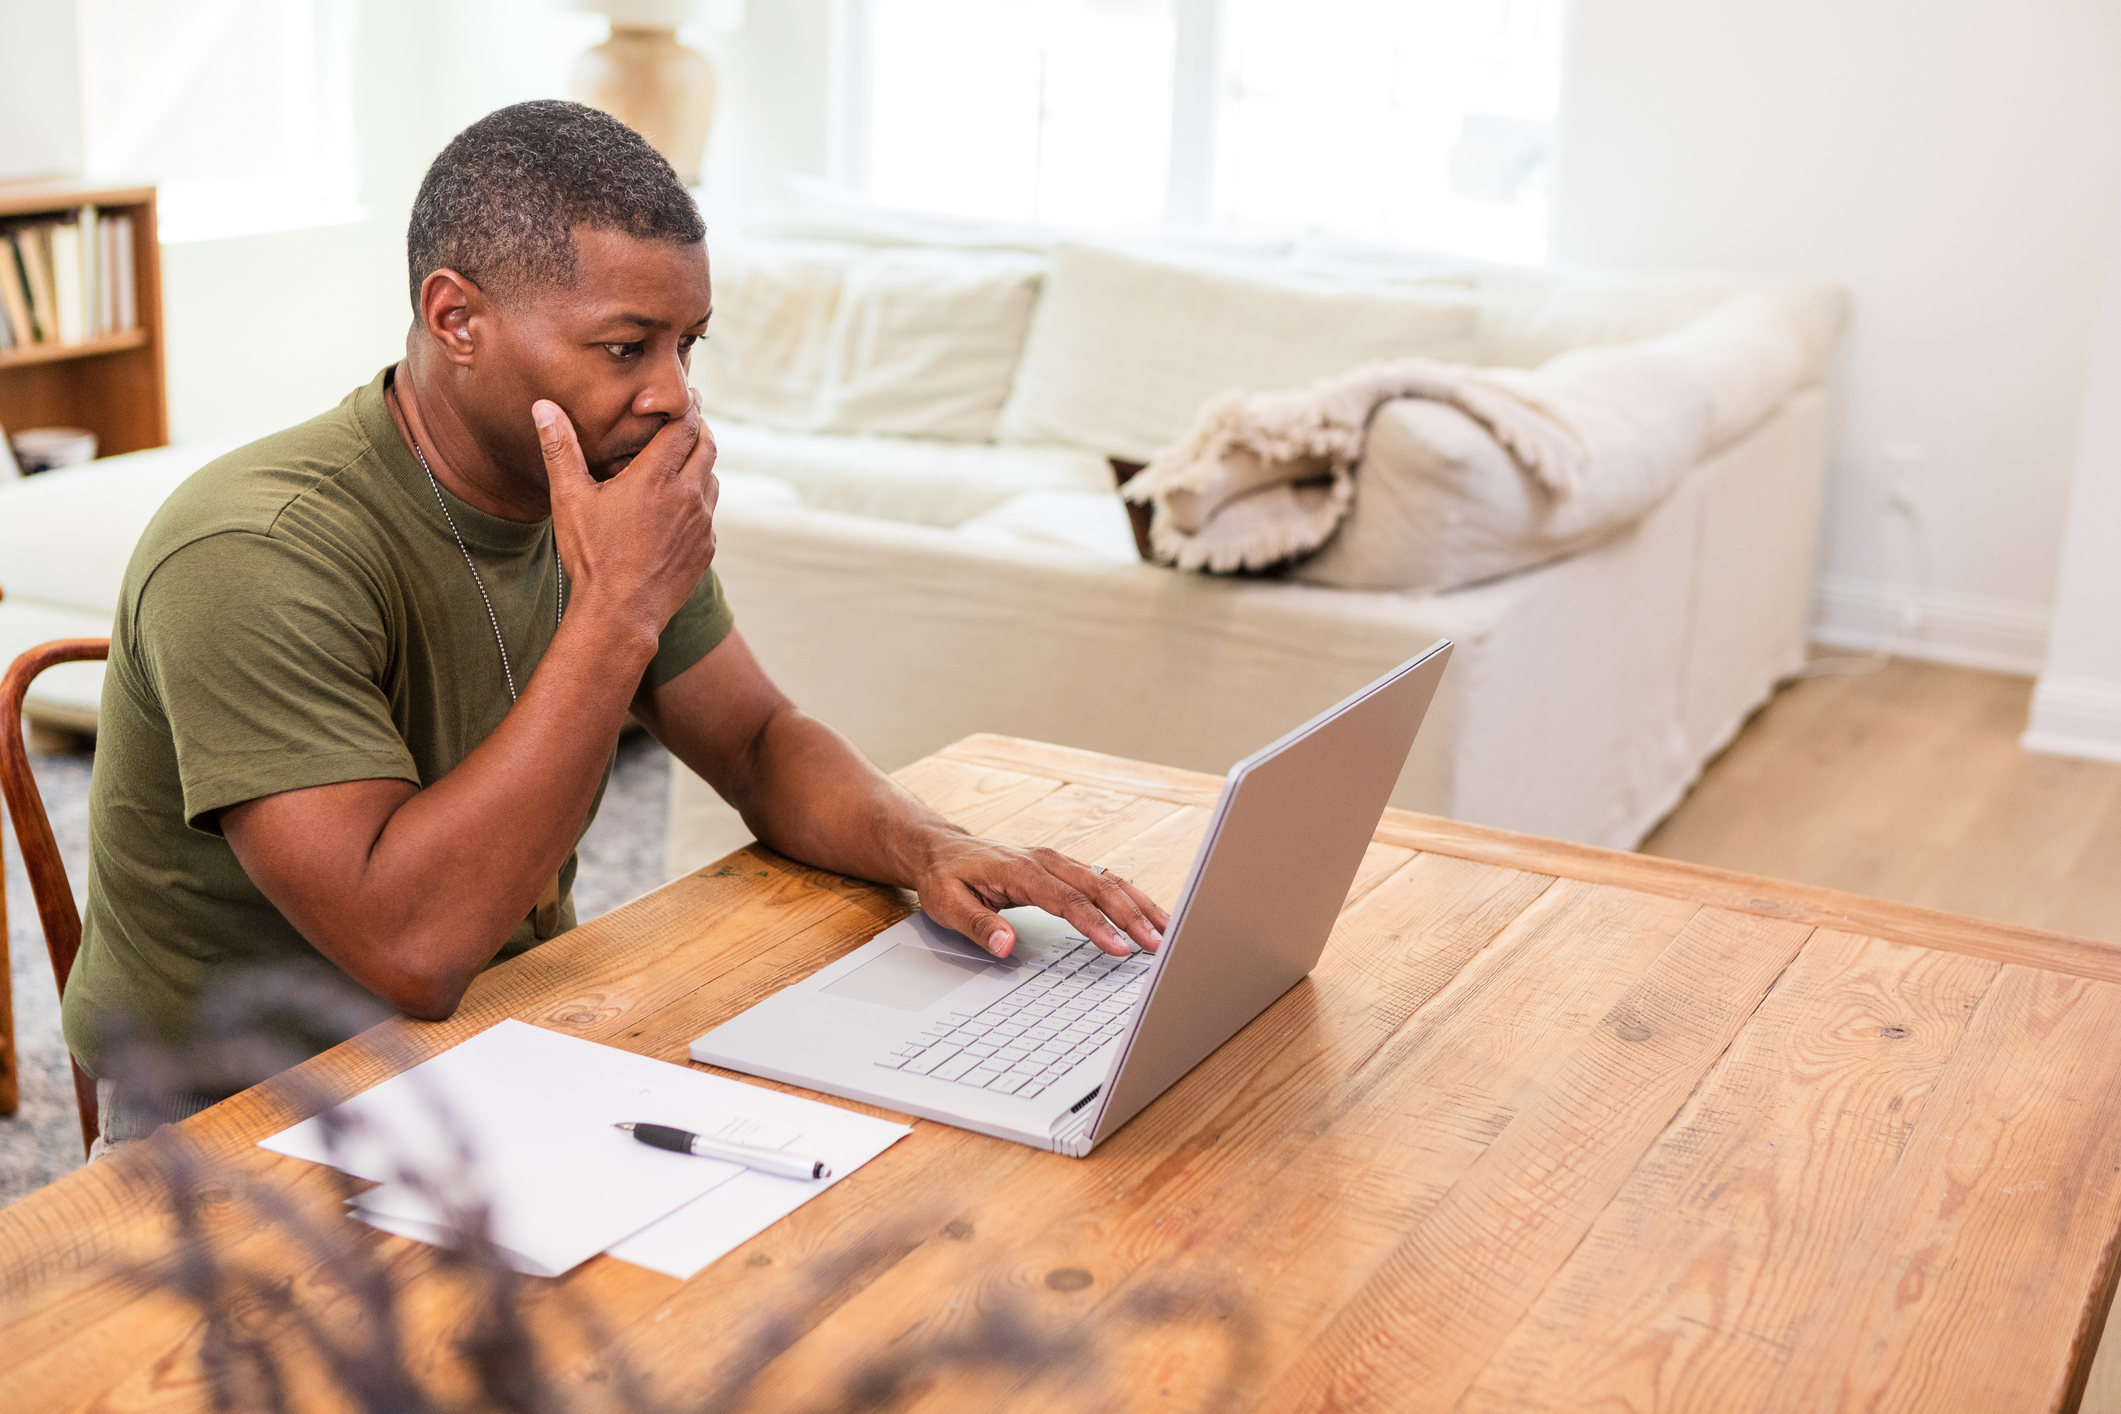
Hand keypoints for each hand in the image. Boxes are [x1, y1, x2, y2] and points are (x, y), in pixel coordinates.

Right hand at [535, 391, 719, 645]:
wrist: (620, 614)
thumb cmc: (591, 556)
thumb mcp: (569, 499)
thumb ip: (560, 448)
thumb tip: (544, 407)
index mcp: (656, 476)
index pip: (685, 425)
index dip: (688, 407)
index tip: (686, 395)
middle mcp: (687, 495)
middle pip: (707, 446)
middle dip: (699, 429)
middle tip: (687, 420)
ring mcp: (702, 523)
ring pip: (712, 478)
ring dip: (701, 464)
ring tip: (683, 458)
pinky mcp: (706, 548)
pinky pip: (709, 513)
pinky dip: (699, 500)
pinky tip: (680, 505)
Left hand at [911, 833, 1170, 958]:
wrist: (941, 850)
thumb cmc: (945, 878)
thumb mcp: (948, 904)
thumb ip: (978, 925)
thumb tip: (1005, 946)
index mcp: (1022, 870)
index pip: (1069, 901)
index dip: (1098, 926)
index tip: (1119, 949)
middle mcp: (1047, 861)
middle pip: (1101, 887)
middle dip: (1133, 917)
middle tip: (1159, 946)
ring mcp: (1059, 862)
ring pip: (1109, 880)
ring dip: (1140, 905)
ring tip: (1168, 931)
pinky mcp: (1064, 869)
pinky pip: (1104, 881)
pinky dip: (1130, 898)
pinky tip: (1149, 915)